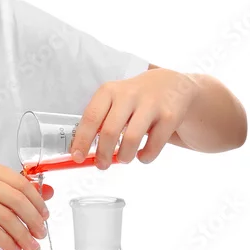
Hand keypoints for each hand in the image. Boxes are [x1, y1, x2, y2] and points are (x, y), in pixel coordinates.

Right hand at [0, 162, 51, 249]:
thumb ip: (13, 191)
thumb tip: (47, 192)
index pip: (20, 182)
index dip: (37, 201)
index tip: (45, 216)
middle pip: (15, 199)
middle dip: (33, 220)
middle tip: (41, 235)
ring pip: (5, 216)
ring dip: (23, 235)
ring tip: (30, 247)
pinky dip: (6, 242)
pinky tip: (12, 249)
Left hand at [72, 67, 196, 168]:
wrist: (173, 85)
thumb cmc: (135, 98)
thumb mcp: (115, 99)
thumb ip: (100, 119)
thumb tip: (82, 150)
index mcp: (109, 91)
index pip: (91, 117)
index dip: (82, 140)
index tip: (76, 156)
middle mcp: (129, 95)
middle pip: (110, 131)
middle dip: (103, 154)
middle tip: (101, 165)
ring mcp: (151, 104)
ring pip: (131, 139)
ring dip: (124, 156)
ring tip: (123, 159)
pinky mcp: (170, 116)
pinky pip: (154, 145)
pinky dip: (145, 156)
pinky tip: (141, 155)